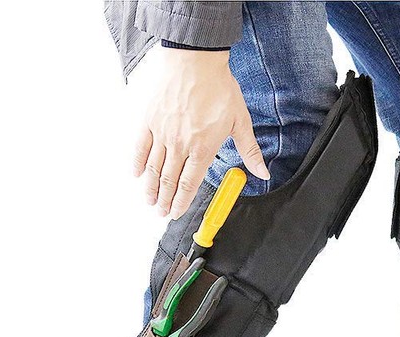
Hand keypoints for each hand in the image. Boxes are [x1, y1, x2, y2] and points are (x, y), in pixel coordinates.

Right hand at [133, 49, 268, 219]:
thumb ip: (250, 152)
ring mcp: (163, 133)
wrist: (196, 60)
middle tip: (162, 213)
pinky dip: (138, 162)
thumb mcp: (241, 122)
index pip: (189, 184)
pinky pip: (141, 146)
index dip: (182, 202)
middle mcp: (180, 145)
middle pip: (169, 180)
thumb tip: (263, 173)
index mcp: (203, 149)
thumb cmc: (219, 88)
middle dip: (165, 200)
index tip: (177, 213)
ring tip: (150, 202)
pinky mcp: (150, 120)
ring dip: (151, 188)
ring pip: (154, 168)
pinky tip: (136, 175)